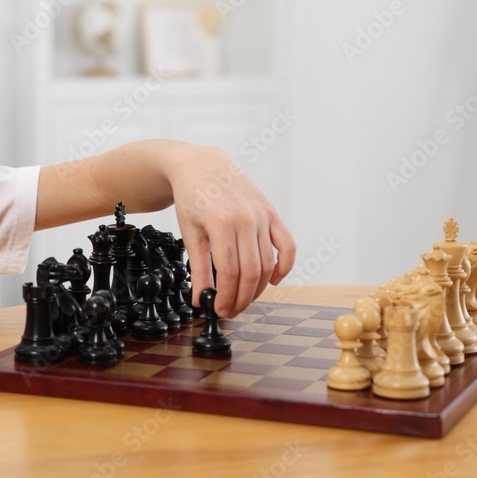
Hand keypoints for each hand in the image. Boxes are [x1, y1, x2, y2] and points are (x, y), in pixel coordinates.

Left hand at [168, 146, 295, 317]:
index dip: (226, 296)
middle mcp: (246, 218)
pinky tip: (272, 281)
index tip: (218, 310)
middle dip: (242, 298)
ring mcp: (262, 215)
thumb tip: (200, 300)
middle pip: (251, 271)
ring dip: (259, 288)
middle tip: (231, 311)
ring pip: (268, 263)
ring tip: (244, 299)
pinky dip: (284, 266)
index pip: (230, 272)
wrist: (203, 166)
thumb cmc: (192, 198)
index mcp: (221, 222)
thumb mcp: (189, 233)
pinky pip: (287, 245)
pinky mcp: (272, 213)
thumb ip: (198, 268)